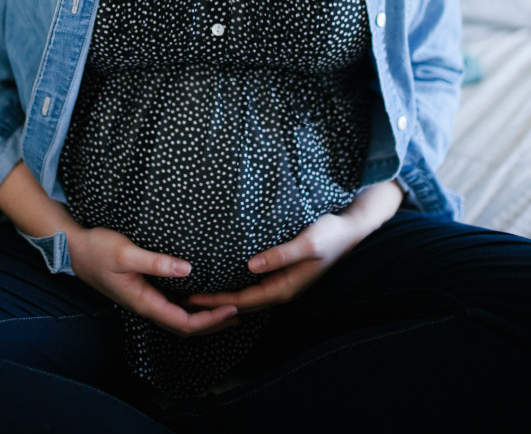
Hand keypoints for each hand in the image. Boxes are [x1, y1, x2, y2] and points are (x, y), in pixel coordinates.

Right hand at [0, 162, 236, 336]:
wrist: (74, 249)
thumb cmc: (98, 249)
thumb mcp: (127, 253)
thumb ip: (157, 262)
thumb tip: (188, 269)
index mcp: (143, 302)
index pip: (183, 322)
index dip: (210, 321)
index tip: (233, 310)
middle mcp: (145, 305)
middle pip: (184, 325)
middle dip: (212, 323)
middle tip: (239, 312)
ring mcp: (143, 299)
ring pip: (178, 316)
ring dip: (202, 316)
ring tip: (225, 307)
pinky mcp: (142, 290)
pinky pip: (171, 304)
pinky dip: (189, 304)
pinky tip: (199, 293)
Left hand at [186, 180, 403, 313]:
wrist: (350, 229)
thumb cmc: (329, 233)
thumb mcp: (307, 242)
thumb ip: (280, 255)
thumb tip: (251, 267)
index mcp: (285, 287)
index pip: (244, 300)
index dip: (217, 300)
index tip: (192, 298)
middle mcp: (282, 288)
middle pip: (241, 301)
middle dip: (214, 302)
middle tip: (182, 299)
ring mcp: (282, 281)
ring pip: (247, 293)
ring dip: (222, 294)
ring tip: (196, 291)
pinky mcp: (282, 270)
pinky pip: (254, 282)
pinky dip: (235, 283)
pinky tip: (222, 275)